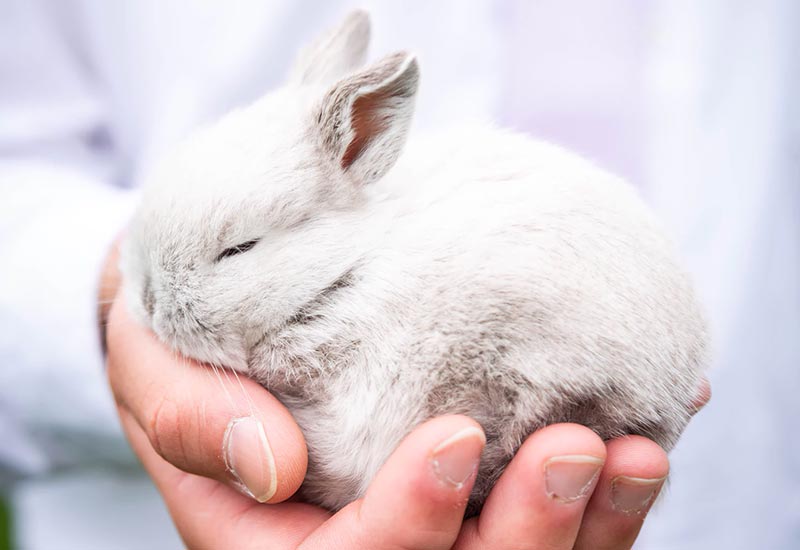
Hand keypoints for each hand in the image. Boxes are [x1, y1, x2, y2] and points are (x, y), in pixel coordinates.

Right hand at [102, 242, 709, 548]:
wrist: (221, 326)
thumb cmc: (182, 352)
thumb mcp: (157, 378)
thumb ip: (194, 422)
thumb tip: (273, 463)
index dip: (408, 523)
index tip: (455, 435)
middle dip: (526, 534)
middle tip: (579, 447)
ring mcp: (429, 526)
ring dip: (593, 525)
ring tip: (637, 451)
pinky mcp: (472, 488)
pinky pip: (554, 511)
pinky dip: (611, 485)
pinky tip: (658, 421)